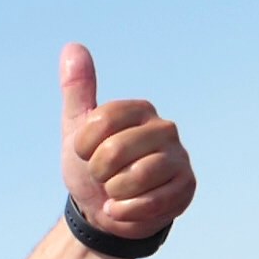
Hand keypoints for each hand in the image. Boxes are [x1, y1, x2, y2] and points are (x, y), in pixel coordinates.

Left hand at [59, 43, 193, 239]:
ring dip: (114, 192)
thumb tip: (72, 46)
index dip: (84, 146)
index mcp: (138, 110)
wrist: (104, 211)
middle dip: (98, 172)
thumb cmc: (91, 166)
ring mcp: (179, 158)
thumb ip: (77, 91)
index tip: (85, 153)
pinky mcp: (186, 187)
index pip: (102, 122)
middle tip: (102, 176)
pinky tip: (122, 209)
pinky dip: (126, 212)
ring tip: (116, 191)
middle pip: (116, 150)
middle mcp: (164, 128)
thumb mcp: (77, 128)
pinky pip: (150, 202)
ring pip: (136, 176)